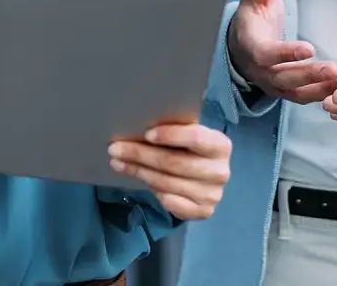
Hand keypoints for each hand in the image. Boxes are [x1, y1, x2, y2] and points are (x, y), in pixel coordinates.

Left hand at [108, 122, 231, 219]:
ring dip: (139, 172)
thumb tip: (139, 125)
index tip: (146, 134)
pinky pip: (171, 203)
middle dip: (141, 155)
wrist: (207, 176)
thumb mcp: (190, 134)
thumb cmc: (192, 148)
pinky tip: (140, 180)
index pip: (196, 137)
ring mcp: (213, 194)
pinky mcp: (203, 212)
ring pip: (167, 183)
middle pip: (175, 163)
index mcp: (220, 145)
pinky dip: (153, 191)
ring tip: (118, 162)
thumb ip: (176, 130)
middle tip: (115, 148)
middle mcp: (220, 171)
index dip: (170, 135)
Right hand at [227, 0, 336, 102]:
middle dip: (311, 75)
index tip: (309, 48)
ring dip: (324, 87)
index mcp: (250, 46)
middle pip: (285, 79)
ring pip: (298, 92)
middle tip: (336, 69)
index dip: (286, 54)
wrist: (241, 41)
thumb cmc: (251, 13)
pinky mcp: (287, 91)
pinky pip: (306, 96)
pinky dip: (326, 92)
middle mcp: (260, 71)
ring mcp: (273, 84)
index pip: (266, 54)